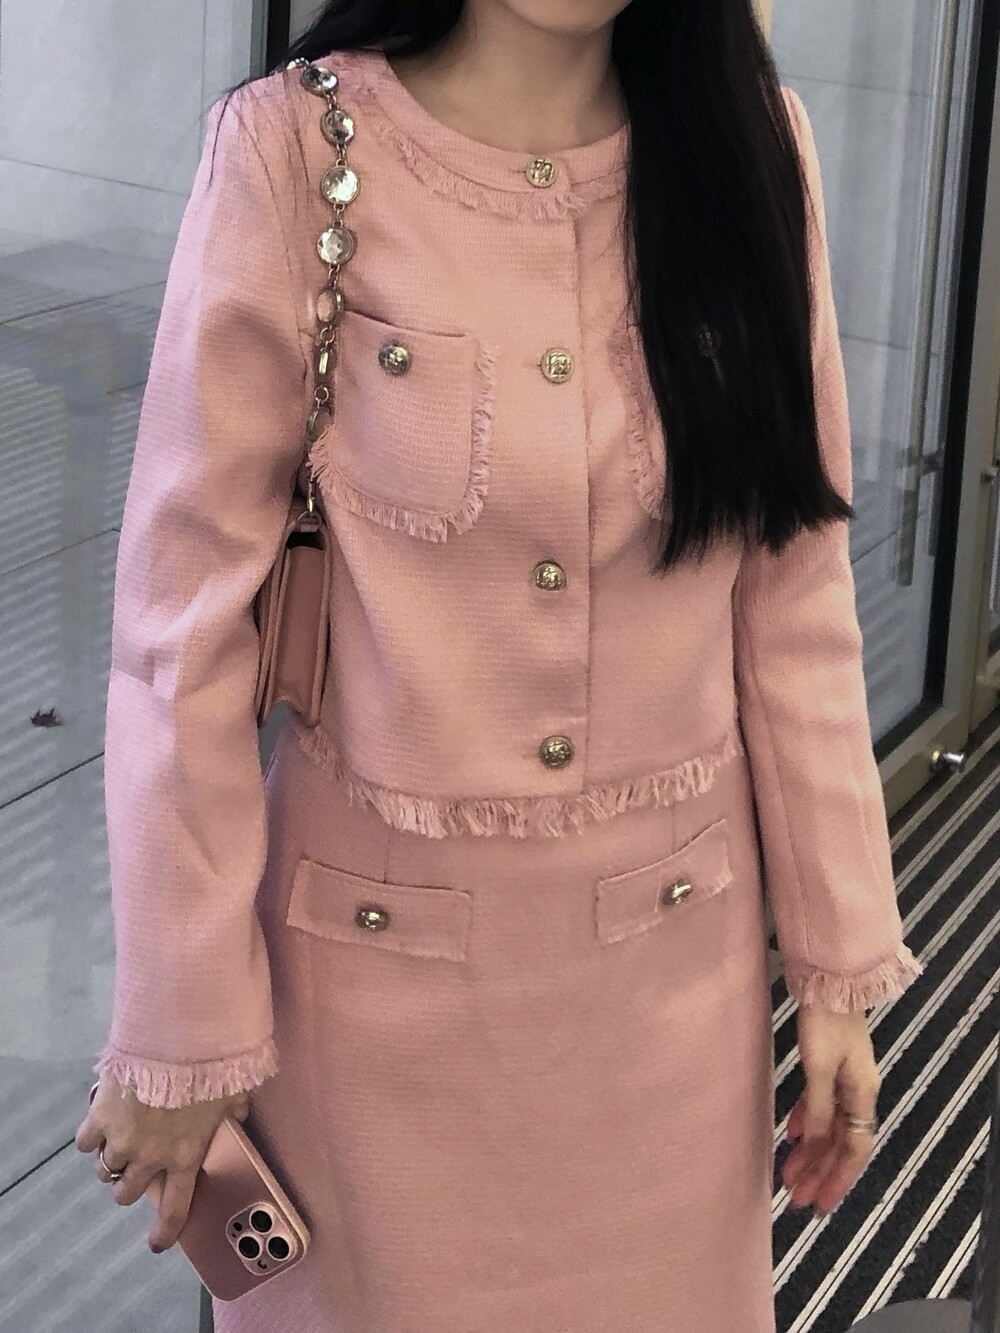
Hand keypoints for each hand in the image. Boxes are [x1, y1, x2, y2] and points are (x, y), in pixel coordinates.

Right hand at [75, 1073, 250, 1251]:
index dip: (165, 1230)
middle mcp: (150, 1157)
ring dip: (112, 1161)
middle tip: (135, 1169)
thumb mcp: (235, 1094)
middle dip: (130, 1185)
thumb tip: (237, 1116)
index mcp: (186, 1156)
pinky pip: (85, 1142)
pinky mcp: (99, 1118)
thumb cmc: (212, 1067)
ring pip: (106, 1169)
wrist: (176, 1039)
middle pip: (127, 1192)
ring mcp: (121, 1140)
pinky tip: (98, 1124)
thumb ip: (234, 1113)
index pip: (176, 1206)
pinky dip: (91, 1137)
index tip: (156, 1243)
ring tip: (117, 1143)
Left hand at [782, 1004, 880, 1216]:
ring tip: (789, 1176)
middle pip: (841, 1143)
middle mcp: (857, 1091)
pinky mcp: (829, 1066)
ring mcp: (844, 1079)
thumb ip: (817, 1108)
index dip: (837, 1178)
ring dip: (811, 1152)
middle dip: (820, 1173)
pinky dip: (806, 1122)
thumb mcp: (819, 1067)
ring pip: (829, 1127)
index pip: (855, 1148)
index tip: (818, 1203)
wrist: (829, 980)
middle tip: (796, 1199)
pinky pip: (820, 1106)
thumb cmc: (825, 1022)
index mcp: (862, 1094)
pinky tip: (791, 1134)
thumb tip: (815, 1147)